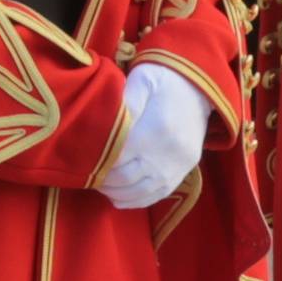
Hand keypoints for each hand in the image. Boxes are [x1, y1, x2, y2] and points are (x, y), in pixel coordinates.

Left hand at [98, 62, 211, 209]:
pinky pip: (156, 196)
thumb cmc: (165, 80)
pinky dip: (133, 201)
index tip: (81, 158)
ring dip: (114, 192)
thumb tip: (106, 123)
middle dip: (102, 179)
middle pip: (124, 179)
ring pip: (138, 193)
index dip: (96, 161)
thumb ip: (125, 102)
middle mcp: (165, 155)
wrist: (200, 88)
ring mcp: (176, 167)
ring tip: (99, 183)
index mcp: (153, 131)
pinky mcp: (183, 172)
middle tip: (86, 171)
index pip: (116, 157)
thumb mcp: (143, 79)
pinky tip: (117, 196)